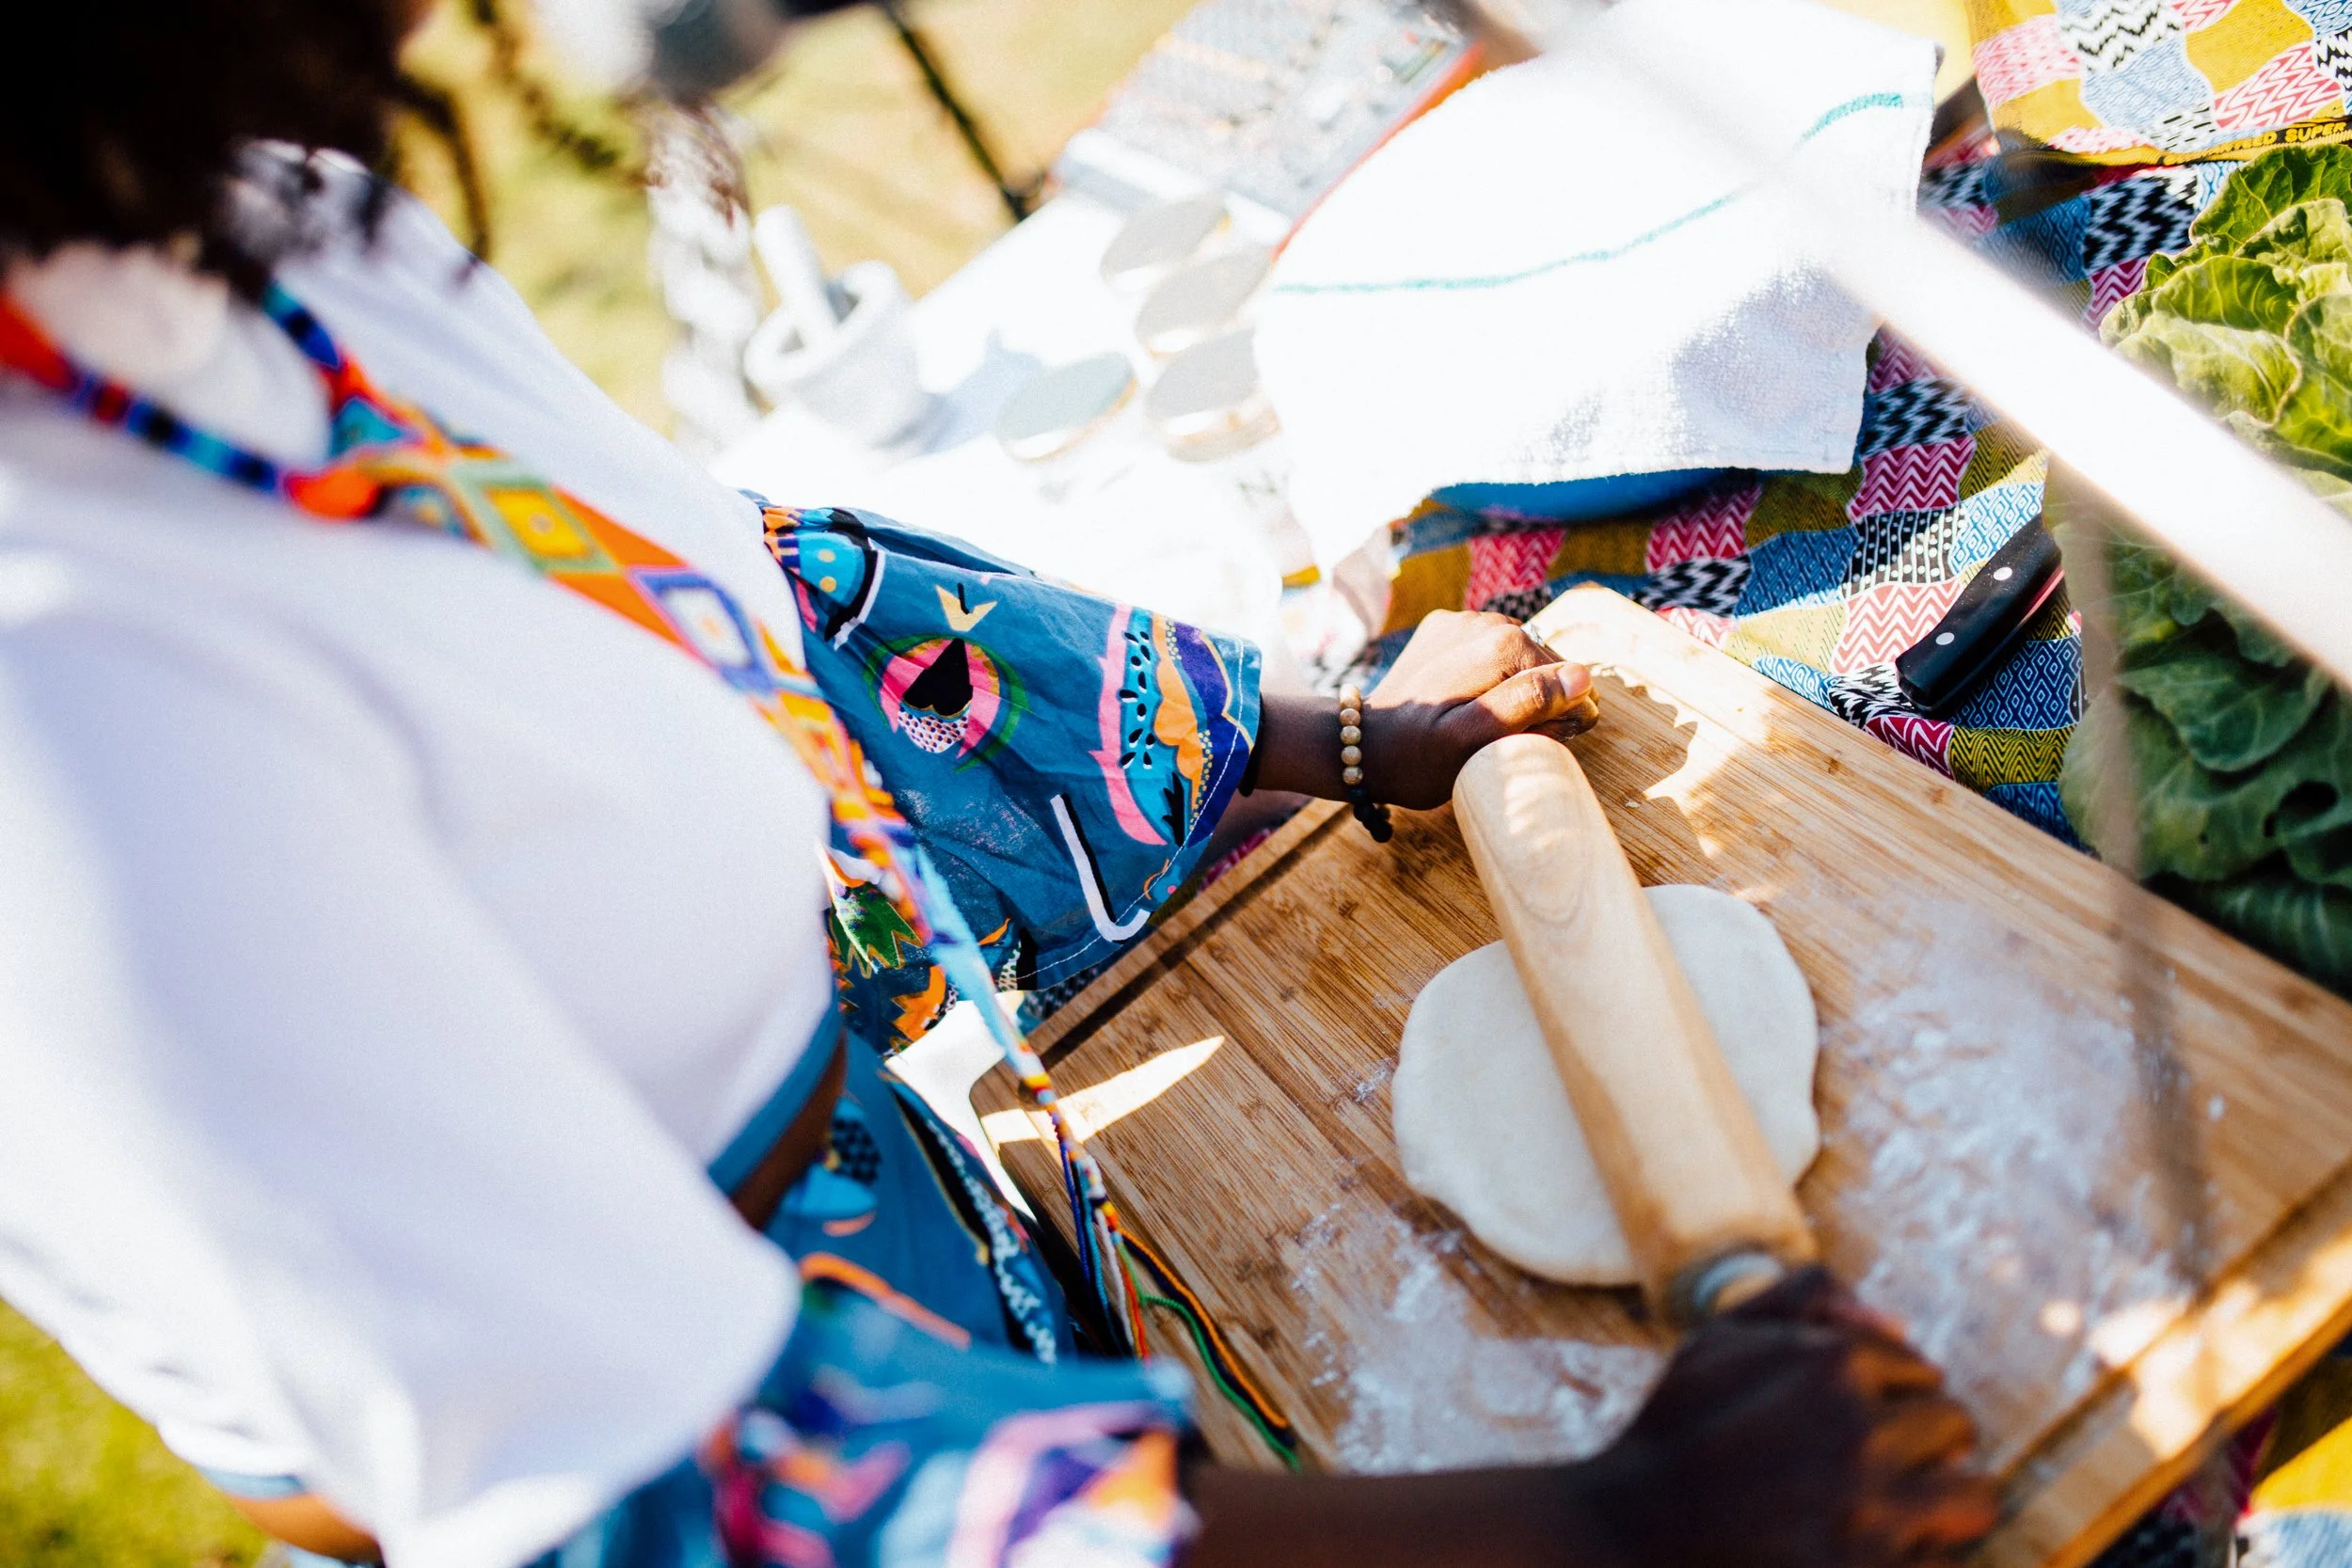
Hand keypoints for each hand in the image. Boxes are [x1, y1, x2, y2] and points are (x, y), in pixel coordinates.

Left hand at [1253, 611, 1597, 808]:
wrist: (1360, 745)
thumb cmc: (1418, 759)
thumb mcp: (1474, 743)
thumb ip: (1526, 706)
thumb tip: (1579, 677)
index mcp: (1501, 644)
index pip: (1567, 677)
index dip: (1560, 716)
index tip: (1530, 745)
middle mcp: (1484, 619)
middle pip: (1543, 664)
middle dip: (1538, 701)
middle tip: (1505, 740)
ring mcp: (1461, 620)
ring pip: (1518, 657)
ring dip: (1515, 689)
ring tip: (1485, 724)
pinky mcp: (1443, 628)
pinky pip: (1488, 651)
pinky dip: (1490, 676)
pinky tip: (1467, 702)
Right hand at [1572, 1267, 1998, 1567]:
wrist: (1631, 1537)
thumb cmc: (1676, 1435)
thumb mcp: (1718, 1341)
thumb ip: (1802, 1304)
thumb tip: (1895, 1320)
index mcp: (1830, 1363)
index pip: (1920, 1370)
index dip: (1892, 1395)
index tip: (1853, 1421)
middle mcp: (1860, 1435)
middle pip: (1956, 1425)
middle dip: (1926, 1441)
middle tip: (1876, 1464)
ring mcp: (1871, 1515)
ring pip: (1974, 1496)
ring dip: (1947, 1500)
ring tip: (1898, 1507)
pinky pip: (1947, 1561)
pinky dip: (1920, 1554)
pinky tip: (1868, 1547)